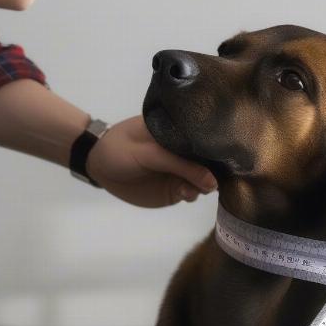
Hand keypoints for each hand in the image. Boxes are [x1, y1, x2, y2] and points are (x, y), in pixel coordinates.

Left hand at [86, 115, 217, 206]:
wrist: (99, 167)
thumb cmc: (120, 149)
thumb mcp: (148, 152)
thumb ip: (179, 165)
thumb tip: (212, 182)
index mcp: (180, 131)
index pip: (207, 137)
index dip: (218, 148)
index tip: (226, 158)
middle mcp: (185, 151)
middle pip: (211, 161)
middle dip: (215, 171)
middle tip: (210, 179)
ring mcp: (181, 170)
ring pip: (204, 180)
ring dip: (202, 185)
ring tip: (191, 187)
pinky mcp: (175, 189)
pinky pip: (191, 193)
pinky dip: (192, 194)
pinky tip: (184, 194)